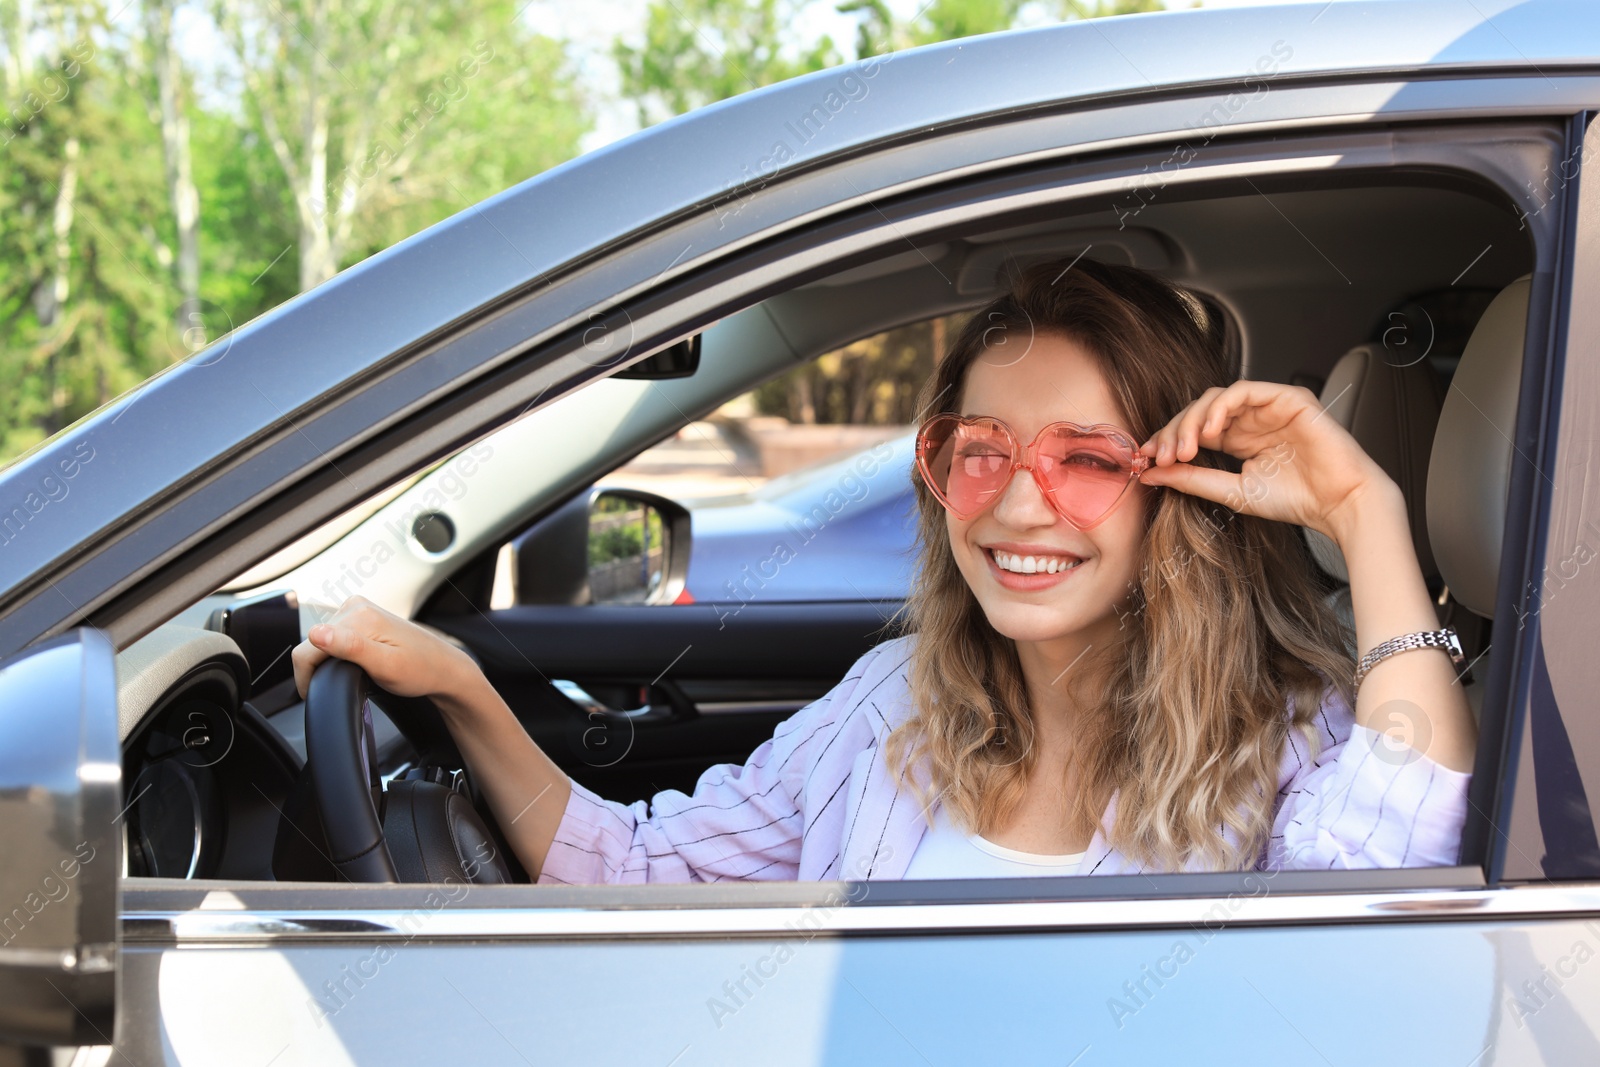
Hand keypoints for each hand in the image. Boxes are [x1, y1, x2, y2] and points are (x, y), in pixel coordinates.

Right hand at [291, 595, 474, 701]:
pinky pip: (335, 636)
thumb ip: (350, 648)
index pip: (308, 646)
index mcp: (359, 617)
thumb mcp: (385, 666)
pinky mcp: (362, 615)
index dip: (306, 676)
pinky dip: (338, 653)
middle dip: (319, 668)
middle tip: (343, 687)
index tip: (314, 695)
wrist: (443, 667)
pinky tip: (355, 663)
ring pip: (322, 639)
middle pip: (313, 642)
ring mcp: (359, 609)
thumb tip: (316, 633)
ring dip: (328, 660)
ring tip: (353, 675)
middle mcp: (356, 607)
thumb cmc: (420, 670)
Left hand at [1135, 380, 1398, 542]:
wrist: (1340, 504)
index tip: (1145, 458)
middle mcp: (1251, 420)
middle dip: (1173, 432)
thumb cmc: (1297, 499)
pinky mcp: (1287, 398)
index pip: (1193, 430)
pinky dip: (1220, 407)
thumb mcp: (1232, 491)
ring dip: (1192, 420)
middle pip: (1199, 411)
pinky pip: (1244, 391)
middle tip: (1160, 455)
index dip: (1166, 440)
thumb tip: (1151, 473)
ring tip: (1183, 448)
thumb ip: (1193, 480)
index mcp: (1238, 439)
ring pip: (1216, 398)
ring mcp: (1269, 407)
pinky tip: (1209, 430)